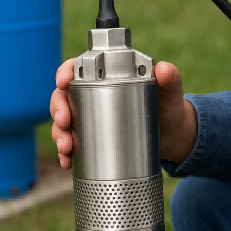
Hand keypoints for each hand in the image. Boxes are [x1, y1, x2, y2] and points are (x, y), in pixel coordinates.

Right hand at [49, 60, 197, 168]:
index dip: (65, 72)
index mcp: (108, 76)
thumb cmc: (169, 108)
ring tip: (67, 147)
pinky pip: (72, 144)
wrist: (172, 137)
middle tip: (65, 121)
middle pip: (64, 96)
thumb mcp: (171, 93)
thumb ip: (170, 79)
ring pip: (64, 122)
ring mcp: (91, 118)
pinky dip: (66, 153)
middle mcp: (94, 94)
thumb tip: (164, 69)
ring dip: (59, 133)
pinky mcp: (93, 139)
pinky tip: (67, 162)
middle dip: (58, 109)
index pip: (79, 68)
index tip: (62, 82)